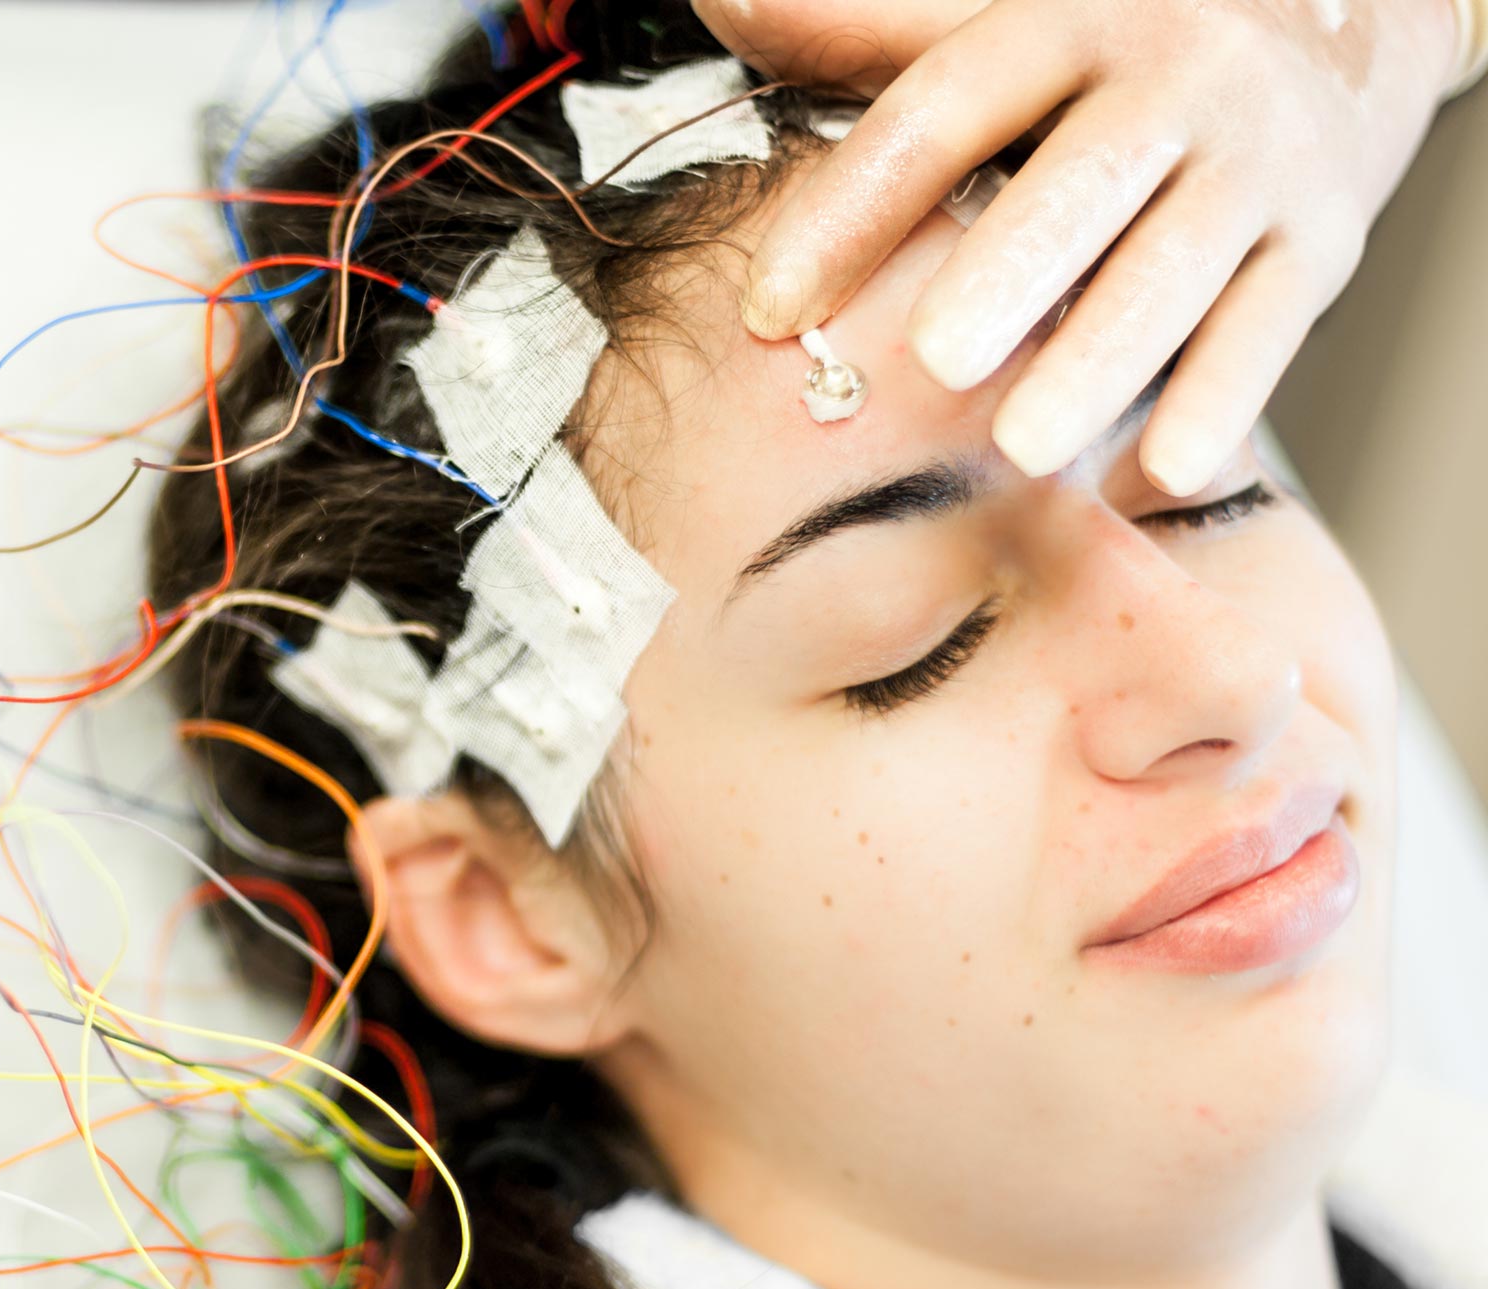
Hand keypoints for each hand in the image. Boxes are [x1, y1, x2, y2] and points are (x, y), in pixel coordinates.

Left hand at [695, 0, 1462, 493]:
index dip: (851, 207)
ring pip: (1174, 267)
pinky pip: (1268, 331)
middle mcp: (1172, 82)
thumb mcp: (996, 18)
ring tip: (1024, 445)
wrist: (1331, 32)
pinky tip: (1158, 478)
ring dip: (1101, 361)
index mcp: (1067, 22)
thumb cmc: (1108, 54)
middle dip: (1009, 273)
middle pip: (1078, 183)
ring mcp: (1255, 164)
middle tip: (935, 361)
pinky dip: (1218, 405)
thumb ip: (861, 30)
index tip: (768, 306)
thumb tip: (720, 4)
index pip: (940, 111)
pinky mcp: (1320, 244)